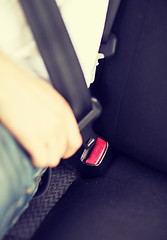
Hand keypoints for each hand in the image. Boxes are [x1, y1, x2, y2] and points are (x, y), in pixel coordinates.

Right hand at [0, 52, 81, 167]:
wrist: (8, 85)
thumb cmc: (23, 86)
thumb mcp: (49, 96)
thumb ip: (56, 113)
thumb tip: (55, 124)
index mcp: (65, 113)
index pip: (75, 141)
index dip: (68, 150)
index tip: (61, 151)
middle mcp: (60, 123)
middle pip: (64, 151)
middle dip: (54, 153)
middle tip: (44, 151)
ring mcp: (48, 131)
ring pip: (54, 159)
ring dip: (45, 158)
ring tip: (36, 152)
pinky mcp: (34, 138)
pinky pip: (42, 160)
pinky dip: (36, 161)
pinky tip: (31, 154)